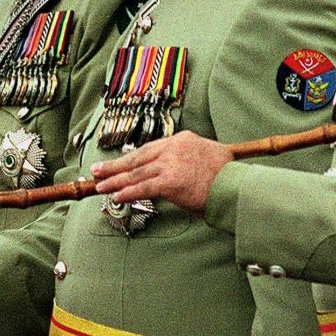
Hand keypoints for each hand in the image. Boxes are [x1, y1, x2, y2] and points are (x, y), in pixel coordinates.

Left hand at [90, 130, 232, 212]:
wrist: (237, 186)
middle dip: (115, 165)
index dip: (131, 158)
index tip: (119, 163)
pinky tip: (116, 195)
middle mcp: (173, 148)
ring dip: (115, 180)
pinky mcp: (169, 181)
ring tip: (100, 186)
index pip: (150, 149)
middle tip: (98, 170)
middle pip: (137, 157)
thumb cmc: (228, 177)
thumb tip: (178, 170)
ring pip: (136, 173)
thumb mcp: (209, 156)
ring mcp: (170, 164)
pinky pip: (142, 188)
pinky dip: (126, 192)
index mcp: (182, 139)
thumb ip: (190, 158)